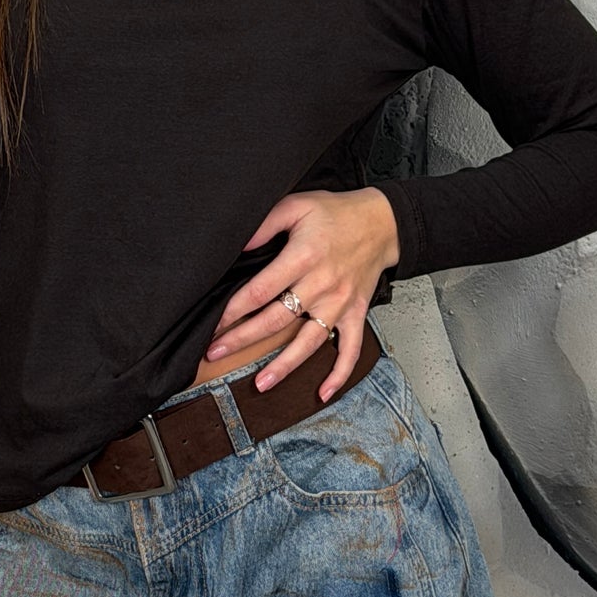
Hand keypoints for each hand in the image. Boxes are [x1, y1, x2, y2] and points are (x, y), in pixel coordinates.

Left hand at [205, 187, 401, 401]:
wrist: (382, 222)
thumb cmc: (336, 213)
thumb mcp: (296, 205)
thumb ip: (265, 224)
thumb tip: (239, 246)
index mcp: (304, 257)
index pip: (260, 291)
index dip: (234, 311)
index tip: (214, 325)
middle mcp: (322, 285)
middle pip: (276, 320)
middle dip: (242, 339)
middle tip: (215, 354)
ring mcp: (340, 303)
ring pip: (309, 342)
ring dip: (284, 366)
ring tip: (260, 384)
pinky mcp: (356, 314)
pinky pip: (350, 349)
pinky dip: (339, 374)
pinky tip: (322, 392)